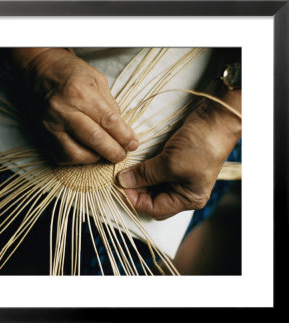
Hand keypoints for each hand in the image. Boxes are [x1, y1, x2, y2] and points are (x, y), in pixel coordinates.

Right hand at [11, 48, 137, 164]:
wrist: (38, 69)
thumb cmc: (69, 71)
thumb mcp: (96, 79)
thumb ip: (110, 105)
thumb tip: (121, 130)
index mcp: (80, 92)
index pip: (108, 121)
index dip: (124, 136)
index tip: (132, 144)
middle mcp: (63, 110)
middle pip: (94, 140)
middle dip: (113, 152)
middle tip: (121, 155)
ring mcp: (51, 125)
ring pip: (76, 154)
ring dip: (94, 158)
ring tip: (102, 153)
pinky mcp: (42, 134)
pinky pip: (61, 156)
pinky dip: (76, 159)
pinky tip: (84, 151)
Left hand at [117, 90, 240, 219]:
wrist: (216, 118)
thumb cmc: (200, 146)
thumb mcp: (170, 163)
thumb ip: (145, 175)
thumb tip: (122, 182)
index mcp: (188, 199)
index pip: (155, 209)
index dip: (135, 200)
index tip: (119, 186)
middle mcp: (183, 191)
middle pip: (151, 198)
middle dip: (135, 189)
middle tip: (118, 177)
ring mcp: (179, 177)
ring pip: (150, 184)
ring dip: (137, 178)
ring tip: (123, 169)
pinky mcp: (174, 162)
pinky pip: (154, 171)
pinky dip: (142, 168)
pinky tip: (133, 163)